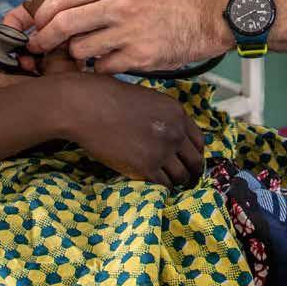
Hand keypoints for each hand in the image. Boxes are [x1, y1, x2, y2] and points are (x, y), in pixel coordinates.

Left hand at [22, 0, 230, 73]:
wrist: (204, 18)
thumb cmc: (164, 2)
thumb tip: (56, 9)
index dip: (40, 16)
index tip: (35, 26)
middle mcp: (118, 5)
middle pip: (62, 25)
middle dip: (44, 40)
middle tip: (38, 48)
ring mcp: (128, 32)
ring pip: (80, 50)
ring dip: (78, 55)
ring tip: (88, 52)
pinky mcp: (139, 56)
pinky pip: (104, 67)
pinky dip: (102, 67)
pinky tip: (112, 60)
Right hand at [57, 72, 204, 186]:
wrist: (87, 107)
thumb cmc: (110, 98)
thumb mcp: (148, 99)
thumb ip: (165, 117)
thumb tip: (171, 136)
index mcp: (177, 112)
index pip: (199, 141)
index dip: (196, 154)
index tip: (190, 161)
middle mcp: (175, 132)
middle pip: (195, 161)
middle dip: (192, 172)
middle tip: (186, 179)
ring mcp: (162, 151)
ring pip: (181, 176)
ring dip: (176, 181)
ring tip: (169, 183)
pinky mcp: (146, 167)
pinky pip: (163, 184)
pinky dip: (162, 187)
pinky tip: (156, 184)